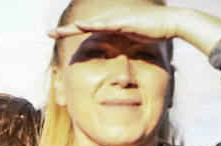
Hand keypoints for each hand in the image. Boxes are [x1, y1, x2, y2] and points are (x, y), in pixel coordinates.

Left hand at [48, 2, 181, 41]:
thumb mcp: (133, 38)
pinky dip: (92, 25)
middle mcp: (112, 18)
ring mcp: (118, 18)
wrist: (173, 23)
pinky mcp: (125, 21)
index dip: (71, 32)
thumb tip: (115, 53)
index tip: (56, 36)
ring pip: (90, 23)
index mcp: (112, 23)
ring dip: (73, 28)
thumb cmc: (155, 31)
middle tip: (47, 34)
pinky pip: (106, 24)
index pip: (88, 28)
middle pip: (84, 25)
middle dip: (65, 30)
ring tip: (56, 32)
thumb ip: (122, 43)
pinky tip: (80, 26)